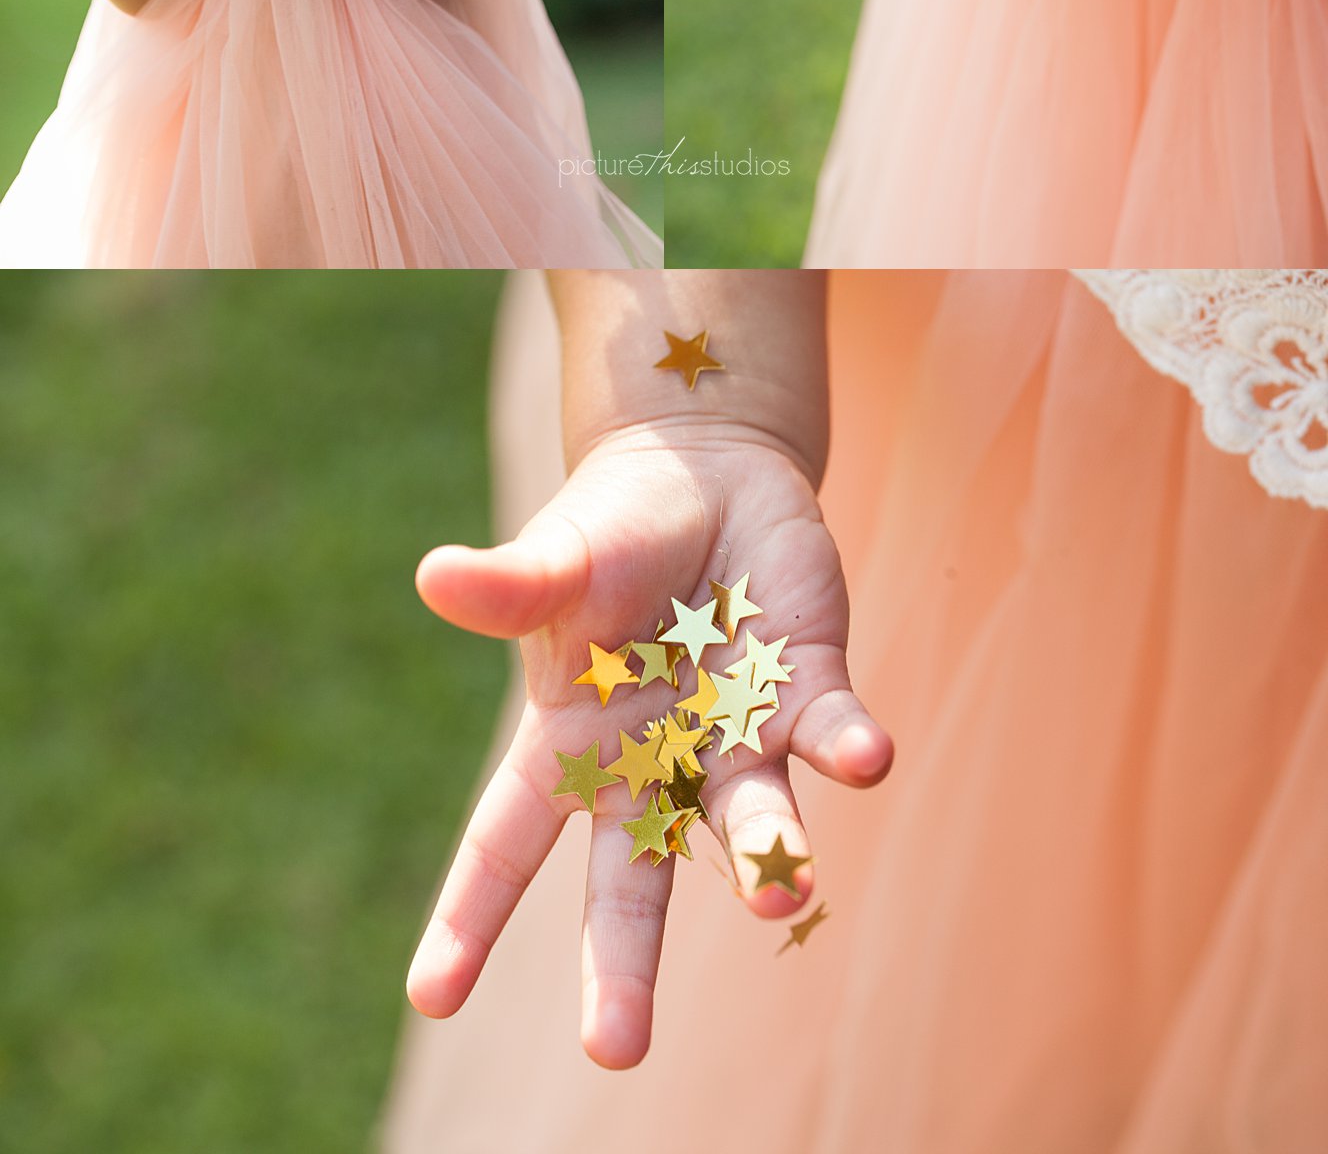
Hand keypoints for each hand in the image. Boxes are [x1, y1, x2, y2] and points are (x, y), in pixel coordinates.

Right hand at [405, 430, 892, 1068]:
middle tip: (616, 1049)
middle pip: (631, 877)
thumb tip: (434, 576)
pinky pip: (829, 730)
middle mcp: (655, 762)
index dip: (468, 916)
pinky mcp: (808, 688)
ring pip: (748, 818)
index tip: (431, 996)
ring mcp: (735, 735)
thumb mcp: (559, 557)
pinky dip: (847, 745)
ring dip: (765, 854)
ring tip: (778, 893)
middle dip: (623, 963)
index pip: (509, 840)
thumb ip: (512, 584)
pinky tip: (865, 757)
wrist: (707, 471)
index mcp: (572, 740)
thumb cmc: (613, 532)